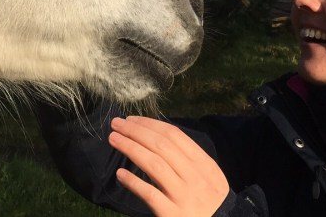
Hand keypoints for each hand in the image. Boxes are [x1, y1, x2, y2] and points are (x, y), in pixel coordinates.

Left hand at [108, 116, 229, 216]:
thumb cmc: (211, 202)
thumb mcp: (209, 176)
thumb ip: (189, 158)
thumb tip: (157, 136)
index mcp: (204, 164)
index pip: (174, 135)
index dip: (150, 124)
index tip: (132, 119)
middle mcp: (195, 177)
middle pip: (161, 146)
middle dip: (136, 131)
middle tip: (116, 124)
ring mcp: (183, 196)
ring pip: (154, 165)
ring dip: (130, 148)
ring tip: (114, 139)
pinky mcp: (172, 215)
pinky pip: (150, 194)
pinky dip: (134, 182)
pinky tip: (120, 174)